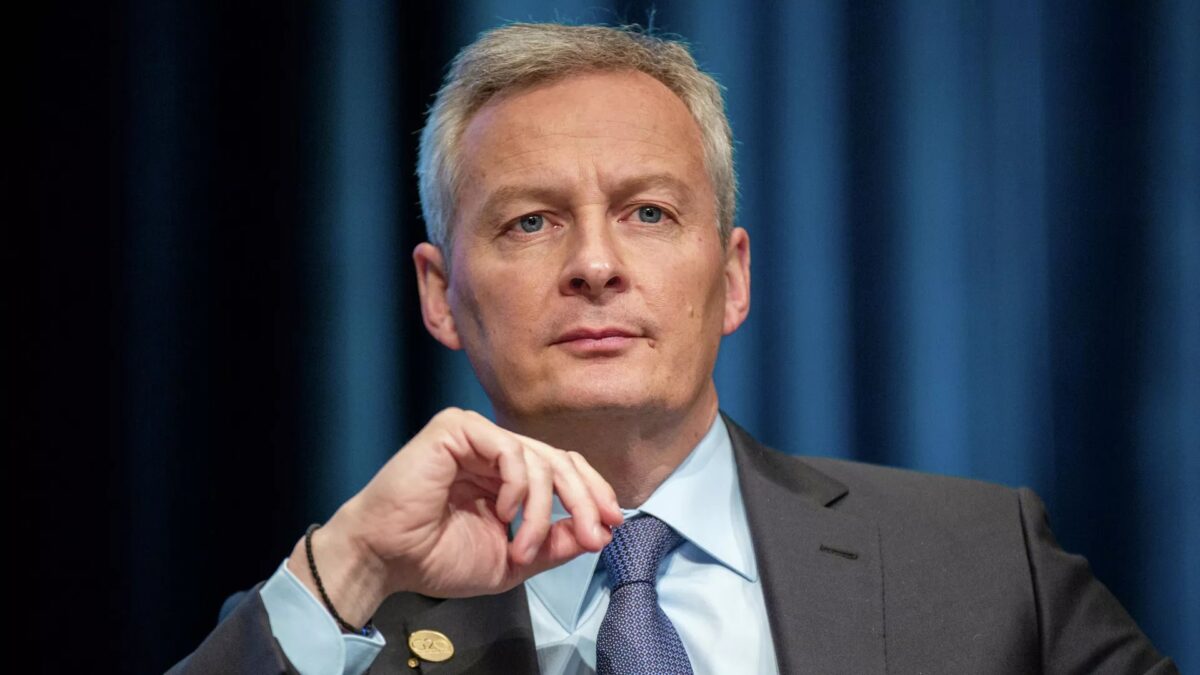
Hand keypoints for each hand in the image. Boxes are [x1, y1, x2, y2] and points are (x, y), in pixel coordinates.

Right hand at [286, 407, 623, 627]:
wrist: (386, 558)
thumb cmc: (434, 558)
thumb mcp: (513, 560)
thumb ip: (554, 544)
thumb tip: (597, 532)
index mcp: (504, 476)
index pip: (562, 469)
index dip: (593, 493)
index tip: (612, 525)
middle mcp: (493, 450)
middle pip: (560, 460)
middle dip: (585, 500)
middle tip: (595, 535)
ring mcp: (475, 436)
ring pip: (539, 458)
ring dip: (543, 510)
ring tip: (523, 546)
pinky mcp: (456, 428)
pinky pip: (509, 449)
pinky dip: (517, 486)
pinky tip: (503, 513)